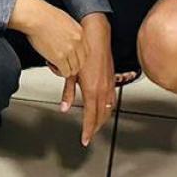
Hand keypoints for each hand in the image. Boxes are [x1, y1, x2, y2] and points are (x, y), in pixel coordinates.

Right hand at [11, 0, 82, 80]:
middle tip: (61, 62)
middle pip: (82, 62)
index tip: (70, 57)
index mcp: (79, 32)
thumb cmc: (44, 15)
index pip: (86, 52)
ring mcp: (70, 50)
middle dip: (71, 64)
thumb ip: (71, 31)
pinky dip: (57, 71)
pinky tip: (50, 63)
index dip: (77, 57)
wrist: (35, 16)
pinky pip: (65, 72)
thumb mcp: (65, 20)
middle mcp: (77, 42)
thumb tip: (68, 39)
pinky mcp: (59, 58)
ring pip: (74, 69)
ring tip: (54, 62)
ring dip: (64, 68)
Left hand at [61, 14, 116, 147]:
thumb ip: (68, 92)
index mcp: (92, 90)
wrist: (96, 36)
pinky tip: (105, 108)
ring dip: (102, 119)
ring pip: (108, 108)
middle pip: (101, 116)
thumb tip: (64, 107)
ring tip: (96, 126)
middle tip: (89, 136)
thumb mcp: (70, 73)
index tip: (85, 140)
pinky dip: (108, 108)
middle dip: (95, 128)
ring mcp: (109, 85)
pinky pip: (112, 99)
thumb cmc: (83, 51)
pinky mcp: (112, 79)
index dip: (88, 130)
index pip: (91, 117)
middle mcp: (103, 90)